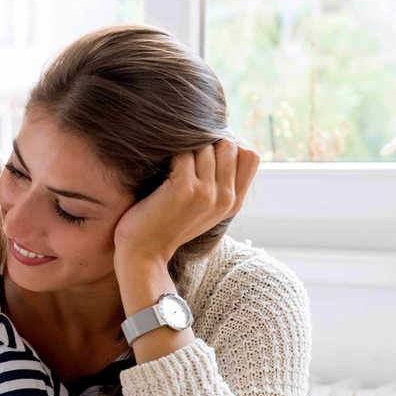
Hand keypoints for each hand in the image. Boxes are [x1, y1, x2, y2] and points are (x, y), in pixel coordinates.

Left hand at [112, 139, 259, 269]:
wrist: (144, 253)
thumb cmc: (167, 225)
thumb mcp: (204, 208)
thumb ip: (219, 183)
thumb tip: (225, 142)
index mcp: (234, 203)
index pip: (250, 155)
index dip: (229, 146)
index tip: (206, 154)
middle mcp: (226, 198)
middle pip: (228, 145)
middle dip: (206, 145)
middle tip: (185, 160)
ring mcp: (207, 193)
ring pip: (205, 146)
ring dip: (186, 151)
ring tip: (170, 171)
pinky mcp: (185, 188)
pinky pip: (183, 154)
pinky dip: (170, 157)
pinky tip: (160, 175)